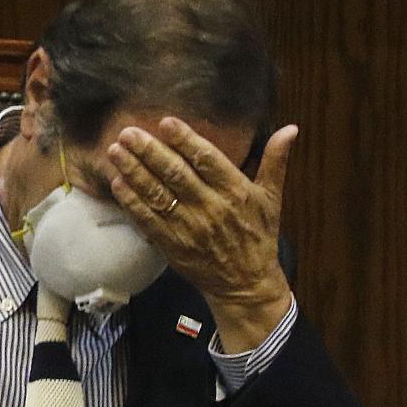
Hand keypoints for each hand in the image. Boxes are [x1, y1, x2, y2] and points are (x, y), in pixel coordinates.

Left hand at [107, 117, 297, 349]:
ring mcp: (190, 229)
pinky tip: (118, 183)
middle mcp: (212, 209)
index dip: (186, 140)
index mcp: (236, 192)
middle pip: (176, 175)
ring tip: (116, 151)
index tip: (166, 122)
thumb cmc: (259, 236)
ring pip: (158, 195)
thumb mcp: (272, 198)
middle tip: (128, 132)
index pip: (208, 160)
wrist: (246, 284)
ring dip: (134, 172)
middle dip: (150, 151)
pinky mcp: (173, 246)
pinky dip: (132, 202)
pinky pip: (149, 221)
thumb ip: (276, 161)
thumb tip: (291, 128)